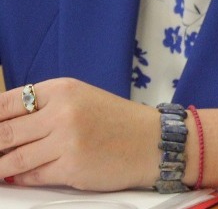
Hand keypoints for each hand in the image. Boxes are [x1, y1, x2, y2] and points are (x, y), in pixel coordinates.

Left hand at [0, 78, 158, 189]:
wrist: (153, 142)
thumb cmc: (117, 122)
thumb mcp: (81, 99)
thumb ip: (44, 108)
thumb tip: (4, 127)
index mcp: (62, 90)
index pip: (4, 103)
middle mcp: (62, 112)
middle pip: (3, 133)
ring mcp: (66, 141)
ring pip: (12, 159)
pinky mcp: (70, 168)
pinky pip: (30, 176)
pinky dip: (22, 177)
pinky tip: (21, 174)